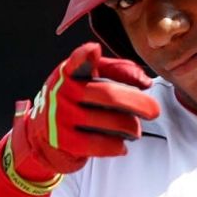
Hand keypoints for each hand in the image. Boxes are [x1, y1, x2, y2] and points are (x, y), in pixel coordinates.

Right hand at [9, 42, 159, 183]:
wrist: (42, 136)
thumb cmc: (75, 104)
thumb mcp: (87, 81)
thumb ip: (116, 72)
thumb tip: (145, 82)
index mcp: (69, 72)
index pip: (77, 62)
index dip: (84, 56)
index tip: (93, 50)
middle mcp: (62, 92)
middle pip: (109, 95)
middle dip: (138, 103)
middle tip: (154, 110)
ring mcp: (62, 117)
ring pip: (112, 122)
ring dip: (131, 128)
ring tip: (134, 130)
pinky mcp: (66, 141)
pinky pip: (103, 144)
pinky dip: (118, 146)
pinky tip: (121, 145)